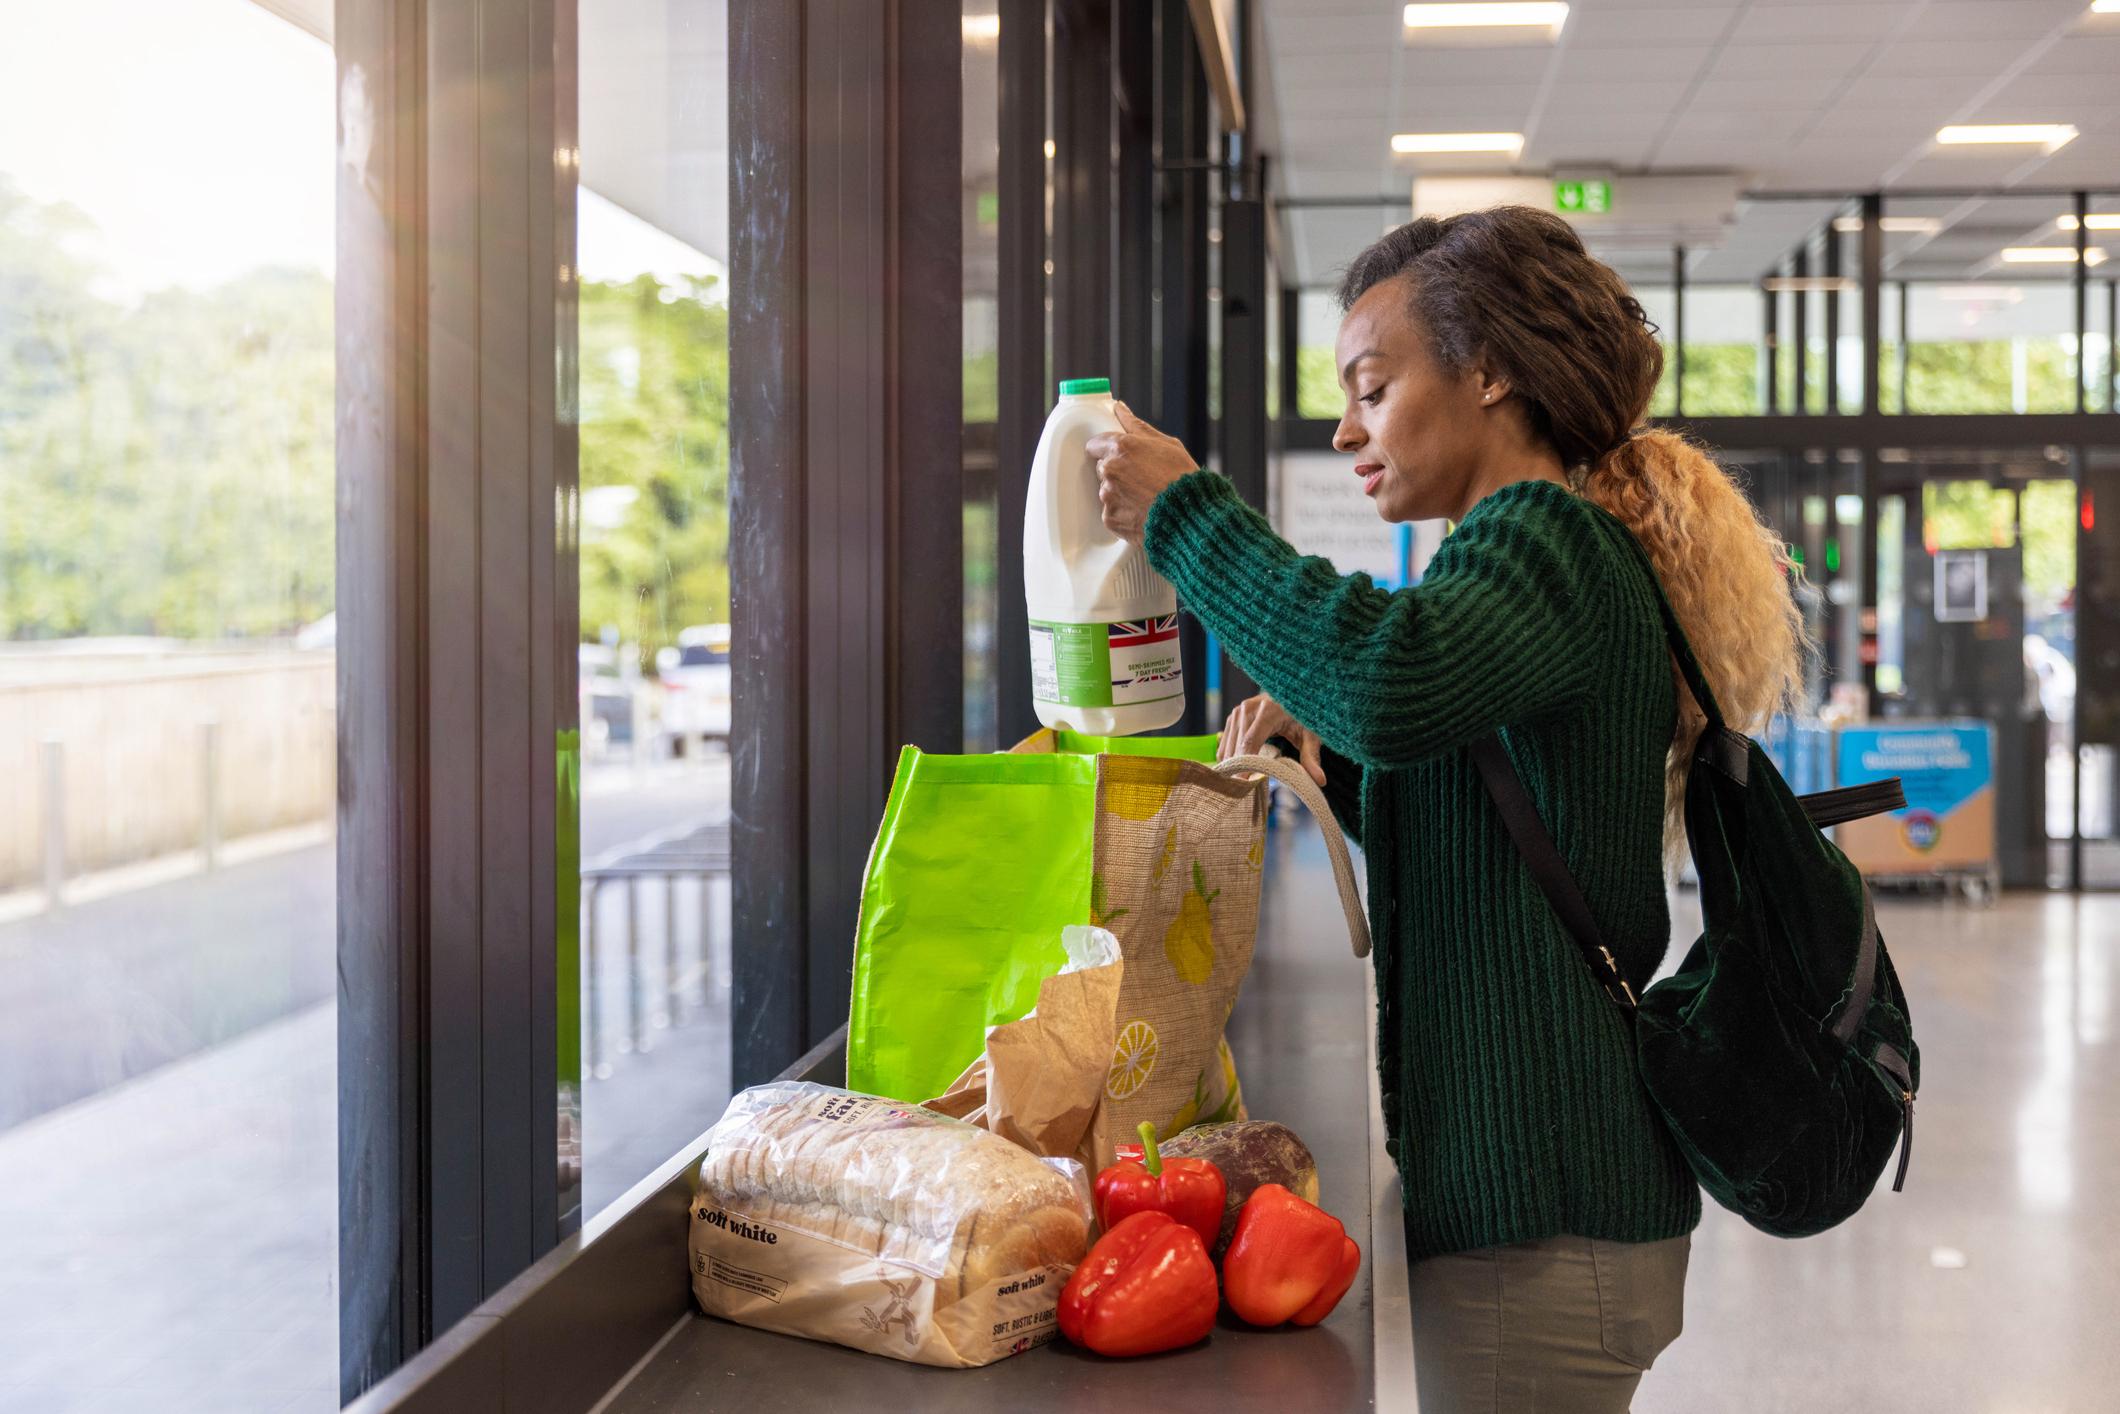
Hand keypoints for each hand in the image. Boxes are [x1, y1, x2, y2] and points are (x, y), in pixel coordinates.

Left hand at [1085, 402, 1198, 542]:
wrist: (1188, 516)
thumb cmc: (1182, 478)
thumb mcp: (1167, 444)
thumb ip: (1137, 426)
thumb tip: (1119, 409)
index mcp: (1120, 447)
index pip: (1095, 444)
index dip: (1107, 450)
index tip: (1119, 456)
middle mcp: (1109, 470)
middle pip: (1102, 468)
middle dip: (1116, 472)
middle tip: (1140, 479)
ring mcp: (1107, 495)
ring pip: (1106, 491)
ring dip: (1119, 493)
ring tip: (1144, 498)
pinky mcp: (1109, 518)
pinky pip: (1111, 512)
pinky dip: (1123, 513)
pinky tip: (1141, 512)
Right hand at [1218, 693, 1327, 788]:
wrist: (1293, 694)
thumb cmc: (1303, 715)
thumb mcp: (1311, 734)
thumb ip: (1312, 757)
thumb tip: (1320, 780)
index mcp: (1268, 710)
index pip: (1250, 741)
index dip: (1245, 763)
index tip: (1242, 783)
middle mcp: (1249, 708)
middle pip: (1237, 745)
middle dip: (1238, 768)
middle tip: (1242, 790)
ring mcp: (1238, 711)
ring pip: (1228, 746)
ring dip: (1233, 764)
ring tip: (1241, 782)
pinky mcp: (1233, 716)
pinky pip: (1226, 743)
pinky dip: (1230, 757)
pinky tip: (1240, 768)